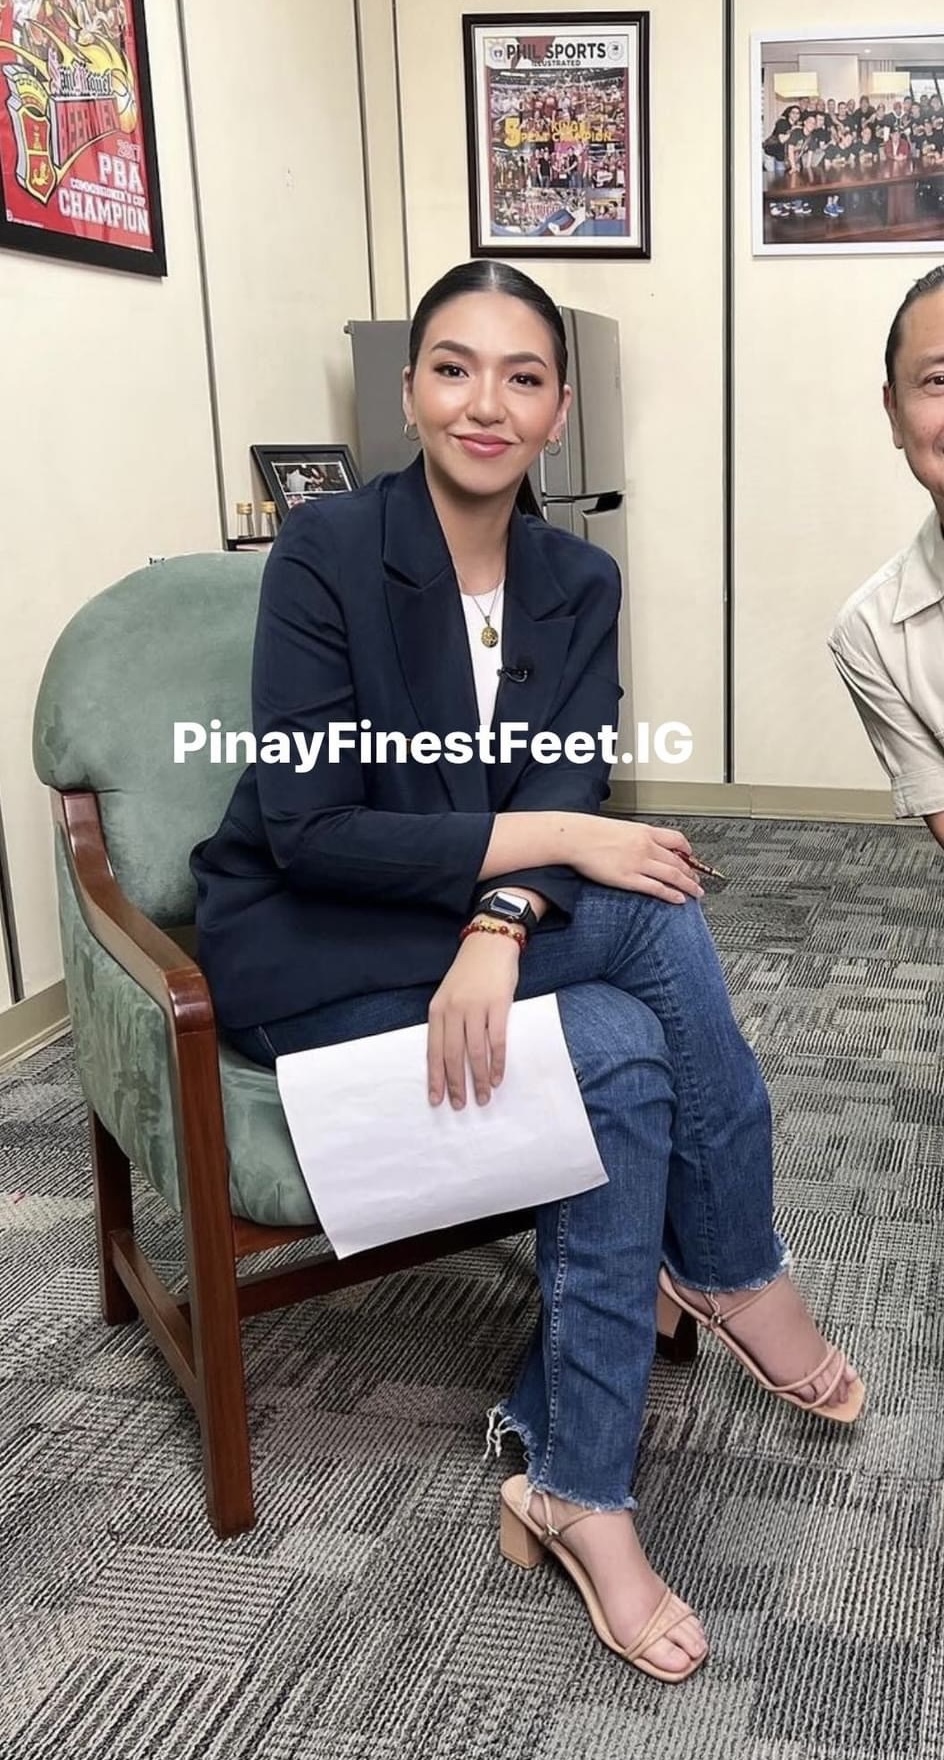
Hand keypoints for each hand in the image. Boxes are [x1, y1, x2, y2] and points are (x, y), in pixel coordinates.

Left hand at [427, 931, 519, 1108]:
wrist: (490, 943)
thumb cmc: (470, 972)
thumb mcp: (449, 995)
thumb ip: (447, 1022)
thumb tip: (450, 1058)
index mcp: (437, 1010)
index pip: (434, 1050)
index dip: (435, 1077)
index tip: (436, 1099)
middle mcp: (453, 1010)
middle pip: (452, 1055)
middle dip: (455, 1084)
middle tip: (459, 1105)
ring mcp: (476, 1008)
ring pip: (474, 1052)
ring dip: (478, 1079)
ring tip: (483, 1097)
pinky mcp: (498, 1005)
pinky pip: (496, 1041)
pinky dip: (496, 1062)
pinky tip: (497, 1077)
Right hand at [571, 820, 704, 903]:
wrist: (575, 837)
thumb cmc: (590, 832)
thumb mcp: (619, 828)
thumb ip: (634, 837)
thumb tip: (639, 844)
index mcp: (644, 831)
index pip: (676, 840)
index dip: (688, 851)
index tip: (692, 858)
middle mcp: (646, 846)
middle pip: (678, 860)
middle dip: (692, 872)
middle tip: (698, 880)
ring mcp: (639, 863)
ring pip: (673, 875)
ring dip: (688, 885)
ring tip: (696, 892)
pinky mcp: (629, 878)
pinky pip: (657, 888)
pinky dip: (671, 894)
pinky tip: (679, 899)